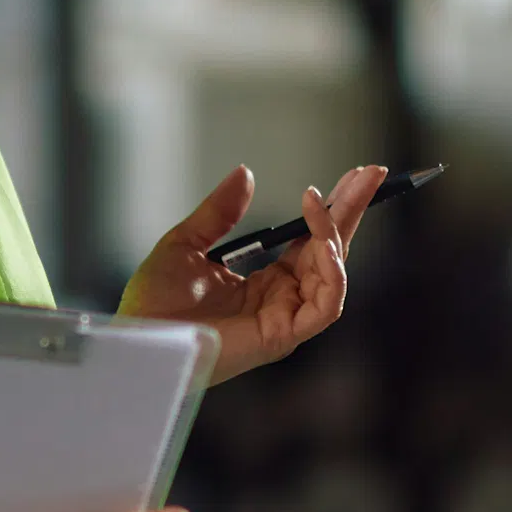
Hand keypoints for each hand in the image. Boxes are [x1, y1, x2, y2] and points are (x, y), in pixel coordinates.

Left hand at [120, 163, 388, 383]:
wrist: (140, 337)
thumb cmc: (154, 301)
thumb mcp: (186, 242)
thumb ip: (219, 211)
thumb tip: (245, 173)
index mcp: (264, 282)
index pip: (310, 241)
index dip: (331, 209)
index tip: (351, 175)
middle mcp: (281, 300)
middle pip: (331, 251)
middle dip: (352, 211)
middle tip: (371, 173)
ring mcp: (284, 318)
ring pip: (333, 274)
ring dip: (336, 234)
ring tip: (323, 200)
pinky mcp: (282, 336)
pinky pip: (325, 306)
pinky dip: (332, 275)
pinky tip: (323, 244)